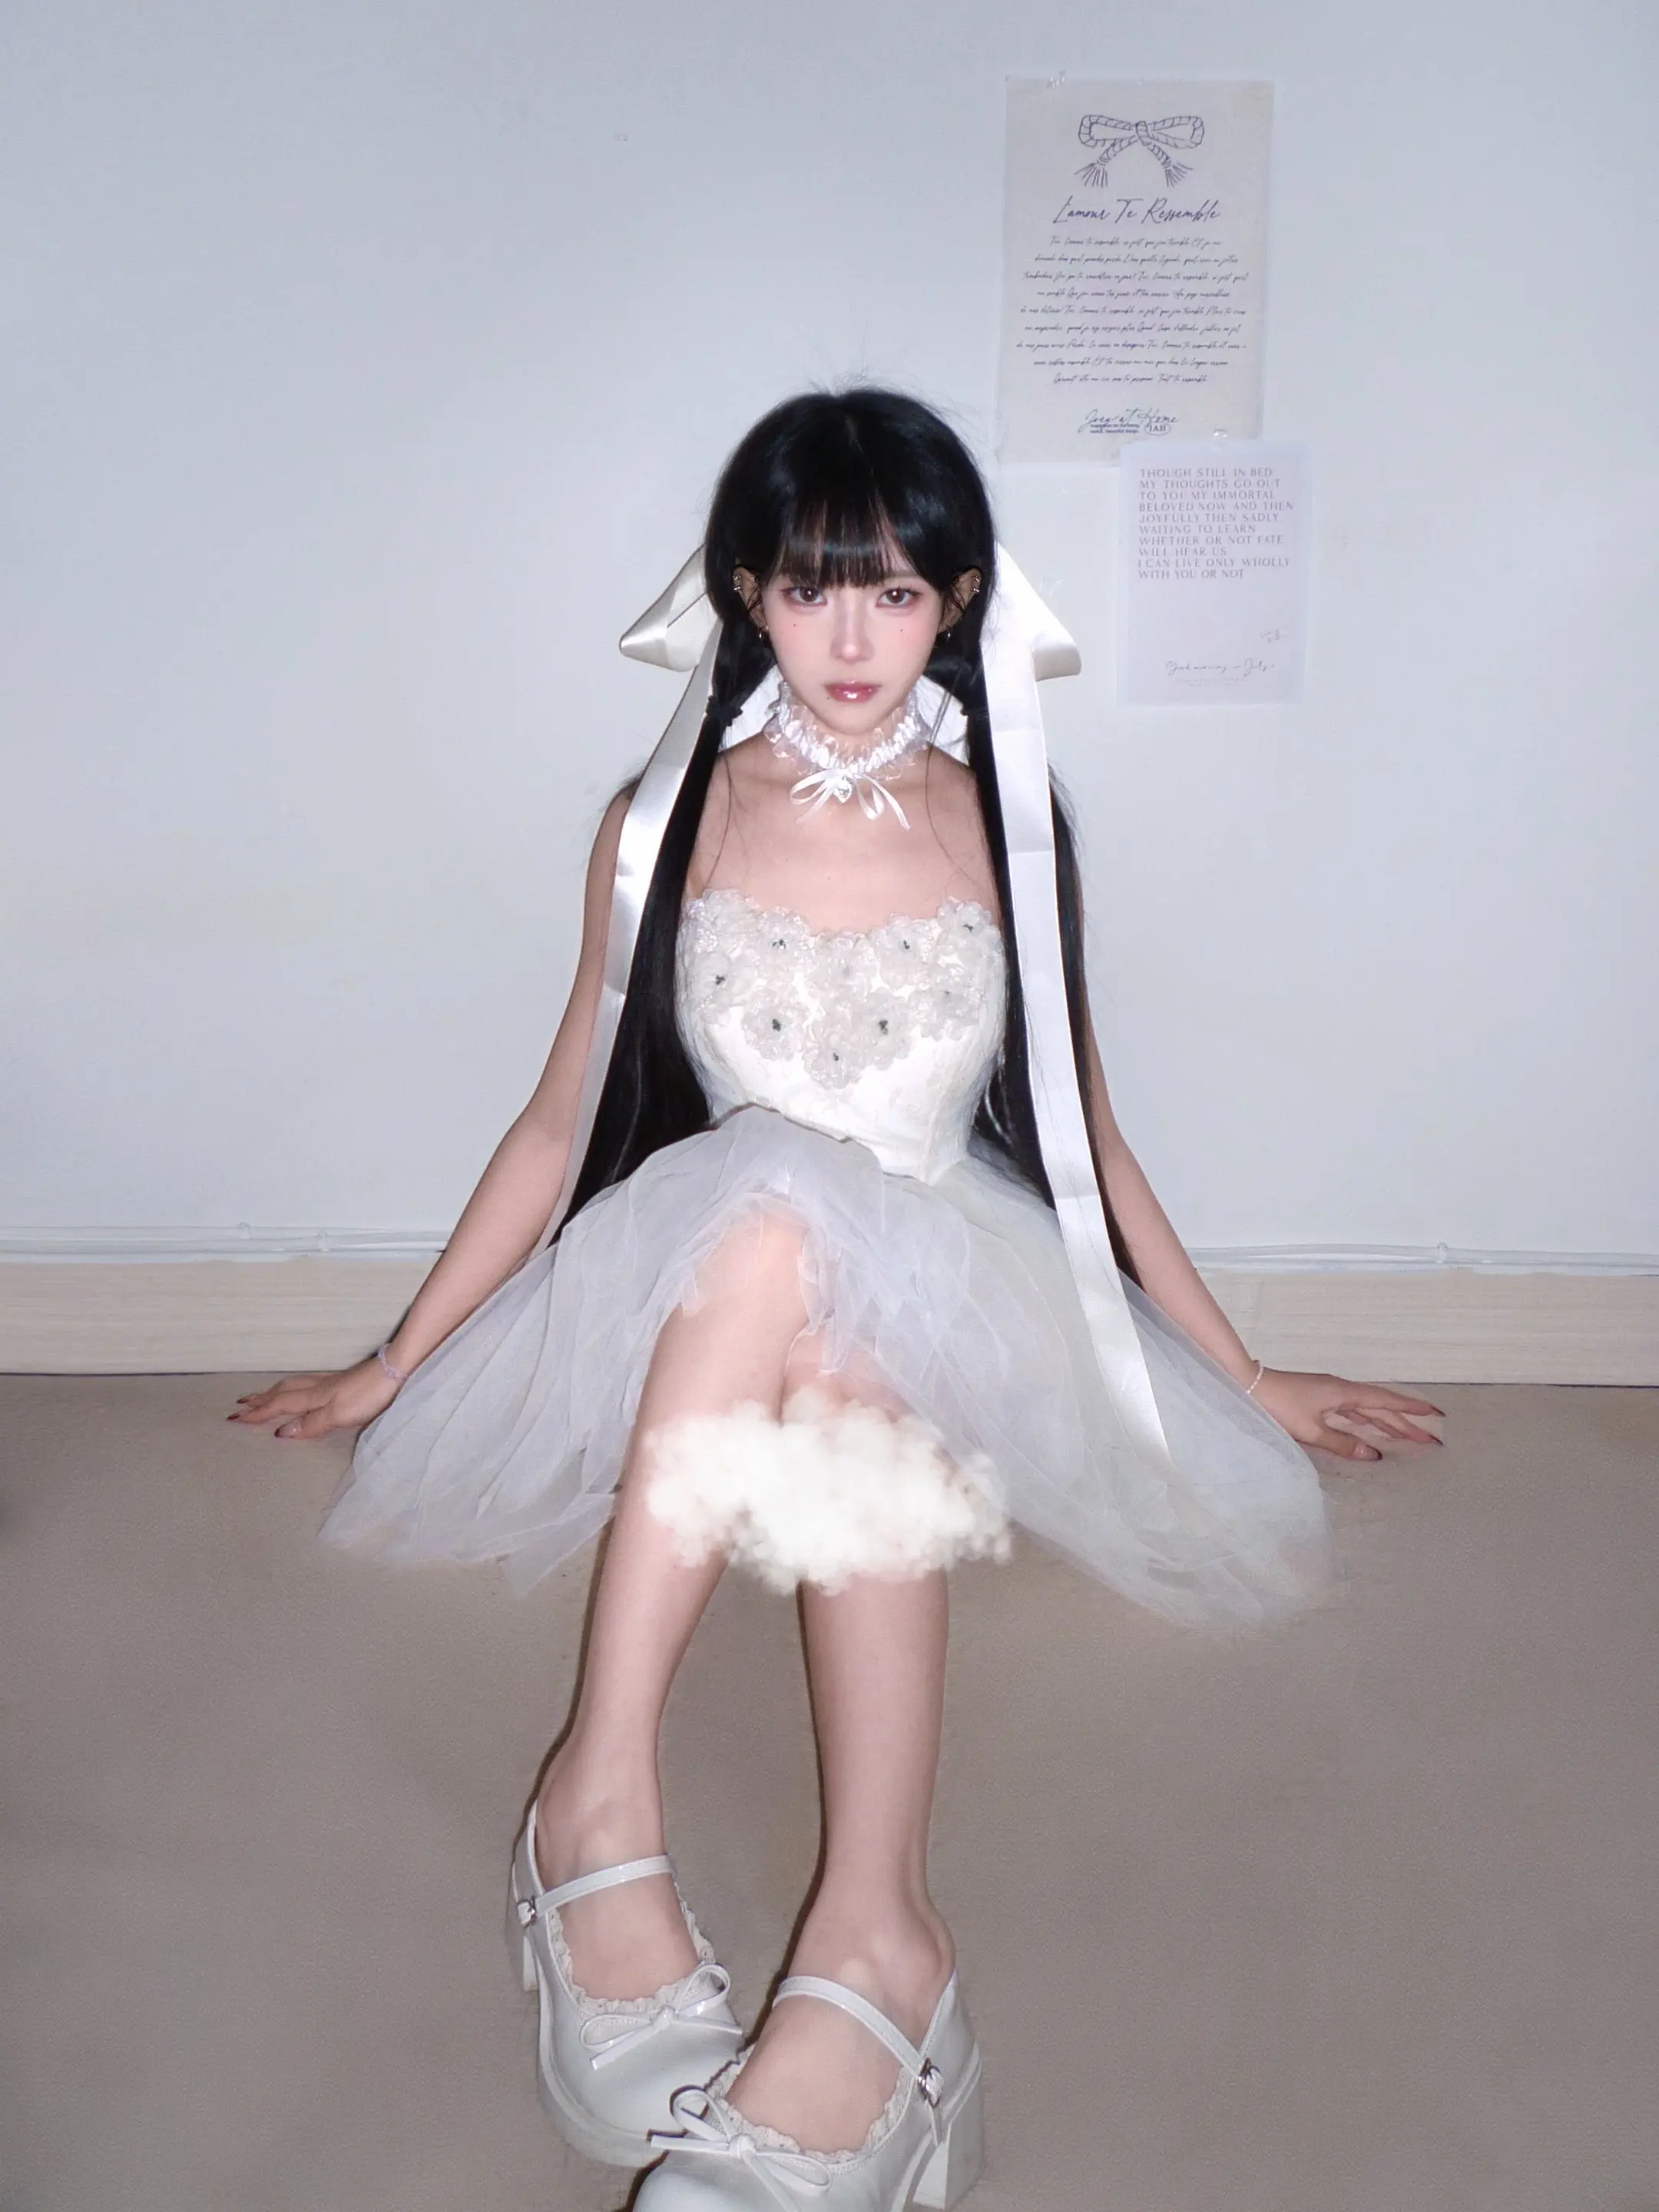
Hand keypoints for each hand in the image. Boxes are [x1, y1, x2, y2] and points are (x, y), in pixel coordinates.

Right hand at [228, 1357, 401, 1440]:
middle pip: (282, 1392)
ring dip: (274, 1392)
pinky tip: (301, 1391)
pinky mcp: (345, 1381)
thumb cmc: (371, 1395)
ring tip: (261, 1396)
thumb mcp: (339, 1415)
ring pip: (294, 1386)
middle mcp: (319, 1387)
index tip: (235, 1419)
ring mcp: (332, 1382)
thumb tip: (281, 1433)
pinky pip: (308, 1384)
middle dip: (260, 1399)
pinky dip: (294, 1388)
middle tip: (240, 1404)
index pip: (280, 1405)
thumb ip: (311, 1424)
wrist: (399, 1371)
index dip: (258, 1413)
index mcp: (315, 1397)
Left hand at [1249, 1367, 1443, 1461]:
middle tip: (1431, 1439)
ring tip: (1410, 1438)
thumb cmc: (1278, 1406)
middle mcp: (1342, 1391)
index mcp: (1344, 1394)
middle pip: (1381, 1408)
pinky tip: (1372, 1431)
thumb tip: (1375, 1454)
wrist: (1247, 1386)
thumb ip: (1343, 1444)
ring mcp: (1331, 1394)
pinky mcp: (1320, 1399)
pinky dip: (1368, 1421)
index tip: (1436, 1414)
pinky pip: (1353, 1412)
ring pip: (1368, 1410)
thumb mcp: (1311, 1431)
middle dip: (1406, 1423)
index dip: (1412, 1408)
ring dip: (1389, 1422)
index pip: (1386, 1401)